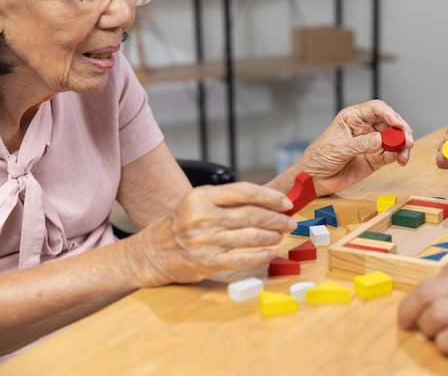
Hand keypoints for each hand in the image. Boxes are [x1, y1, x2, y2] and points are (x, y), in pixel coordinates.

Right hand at [127, 182, 296, 286]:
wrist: (150, 252)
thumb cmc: (179, 225)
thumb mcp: (197, 202)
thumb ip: (227, 200)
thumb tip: (267, 201)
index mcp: (202, 196)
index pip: (246, 191)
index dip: (271, 197)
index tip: (286, 203)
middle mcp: (203, 217)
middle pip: (253, 214)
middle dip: (277, 219)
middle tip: (289, 221)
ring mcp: (205, 241)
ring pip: (251, 236)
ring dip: (272, 236)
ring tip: (280, 235)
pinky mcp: (207, 262)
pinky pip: (242, 258)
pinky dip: (261, 255)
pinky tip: (271, 252)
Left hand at [298, 100, 413, 195]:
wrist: (314, 180)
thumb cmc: (318, 158)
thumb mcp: (337, 149)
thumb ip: (359, 145)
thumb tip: (379, 140)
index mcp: (352, 118)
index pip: (376, 109)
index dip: (389, 114)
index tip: (396, 124)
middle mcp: (365, 128)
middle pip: (390, 123)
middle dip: (401, 131)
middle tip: (408, 141)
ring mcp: (371, 144)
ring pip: (394, 139)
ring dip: (403, 145)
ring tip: (405, 154)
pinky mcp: (375, 159)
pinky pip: (392, 154)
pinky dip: (399, 156)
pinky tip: (401, 160)